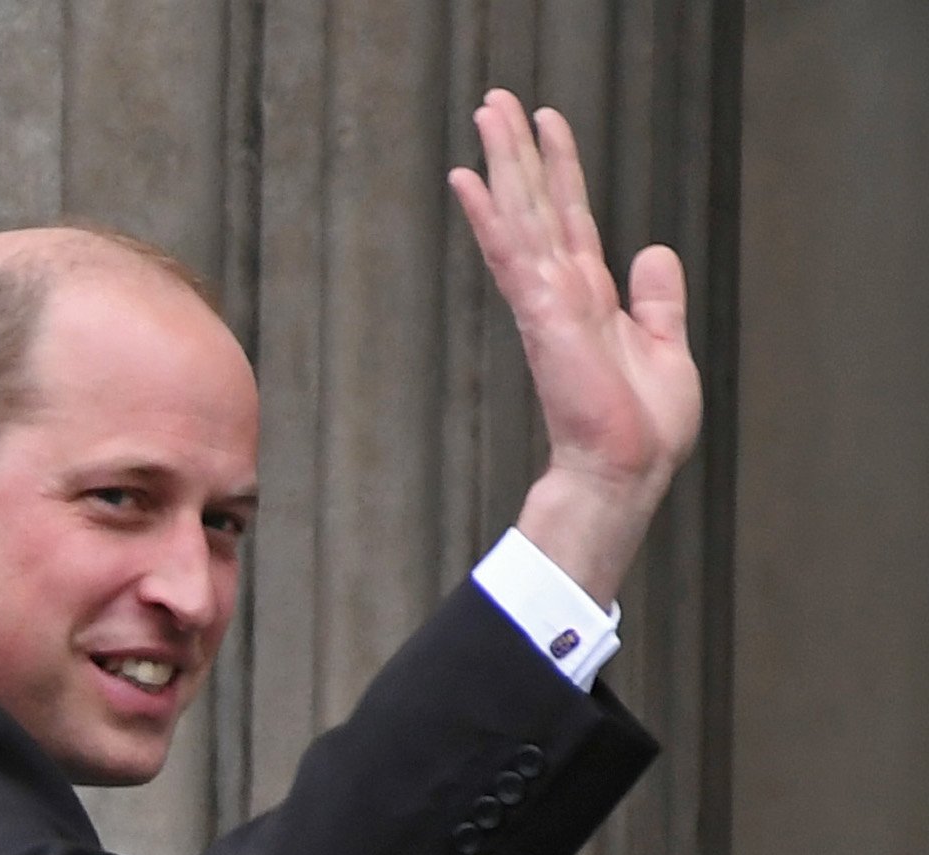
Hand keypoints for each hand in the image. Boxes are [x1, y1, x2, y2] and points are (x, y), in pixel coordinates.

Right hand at [449, 89, 701, 603]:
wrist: (627, 470)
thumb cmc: (642, 427)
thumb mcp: (666, 346)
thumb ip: (656, 297)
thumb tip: (652, 250)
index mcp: (589, 296)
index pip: (570, 218)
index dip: (560, 169)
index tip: (545, 125)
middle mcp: (560, 290)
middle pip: (537, 204)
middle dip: (518, 151)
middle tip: (496, 101)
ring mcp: (546, 299)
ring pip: (521, 215)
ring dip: (503, 162)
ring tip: (487, 113)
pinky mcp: (541, 314)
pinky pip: (512, 251)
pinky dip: (490, 213)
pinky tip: (470, 178)